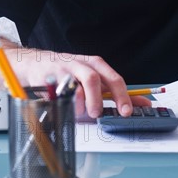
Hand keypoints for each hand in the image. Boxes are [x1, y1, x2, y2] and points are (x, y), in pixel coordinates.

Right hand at [0, 43, 149, 117]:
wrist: (35, 63)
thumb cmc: (68, 71)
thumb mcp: (94, 77)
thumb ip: (116, 92)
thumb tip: (142, 103)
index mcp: (96, 65)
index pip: (113, 79)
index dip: (121, 96)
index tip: (127, 111)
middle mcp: (81, 65)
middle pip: (94, 79)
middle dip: (98, 99)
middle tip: (98, 114)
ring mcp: (64, 71)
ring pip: (73, 85)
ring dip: (81, 101)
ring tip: (83, 111)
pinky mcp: (48, 78)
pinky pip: (58, 92)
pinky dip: (64, 101)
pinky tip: (66, 105)